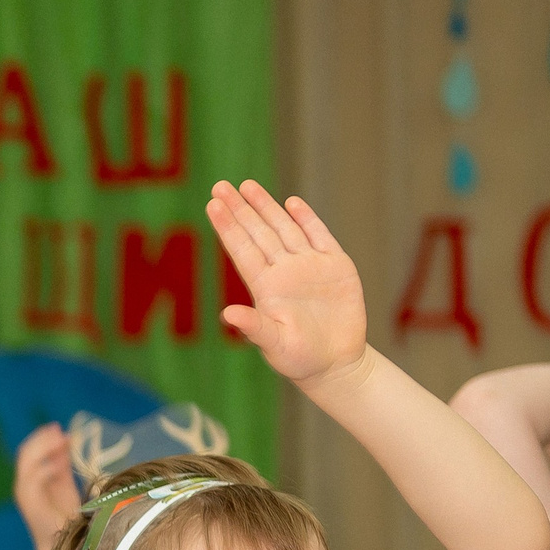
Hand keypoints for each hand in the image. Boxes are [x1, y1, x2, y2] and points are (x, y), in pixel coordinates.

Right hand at [14, 424, 82, 544]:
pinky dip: (45, 467)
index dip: (43, 437)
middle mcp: (23, 484)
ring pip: (27, 461)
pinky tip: (59, 463)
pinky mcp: (28, 501)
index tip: (60, 428)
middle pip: (26, 452)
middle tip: (60, 430)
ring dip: (44, 448)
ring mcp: (23, 492)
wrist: (63, 544)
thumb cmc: (66, 518)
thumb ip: (62, 464)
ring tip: (62, 440)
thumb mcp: (65, 484)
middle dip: (42, 439)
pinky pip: (33, 478)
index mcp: (30, 479)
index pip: (29, 451)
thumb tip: (66, 439)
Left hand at [206, 181, 365, 389]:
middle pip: (258, 233)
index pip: (242, 250)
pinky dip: (307, 219)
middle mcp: (283, 272)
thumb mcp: (274, 345)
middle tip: (220, 185)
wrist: (337, 363)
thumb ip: (254, 327)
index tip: (213, 205)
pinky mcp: (336, 266)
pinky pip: (319, 236)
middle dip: (240, 209)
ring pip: (284, 229)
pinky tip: (291, 203)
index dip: (227, 227)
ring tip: (248, 185)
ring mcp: (309, 267)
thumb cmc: (299, 359)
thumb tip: (227, 314)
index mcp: (265, 288)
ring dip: (267, 207)